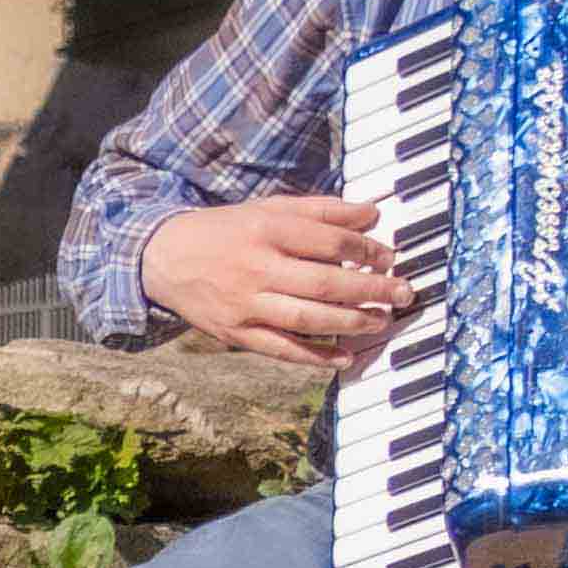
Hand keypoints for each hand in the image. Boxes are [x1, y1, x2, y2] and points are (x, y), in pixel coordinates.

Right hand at [140, 197, 409, 370]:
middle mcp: (256, 267)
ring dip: (350, 323)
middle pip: (324, 283)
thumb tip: (372, 213)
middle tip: (403, 293)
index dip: (366, 250)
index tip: (389, 257)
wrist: (164, 258)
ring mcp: (245, 304)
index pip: (329, 241)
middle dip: (371, 289)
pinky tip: (345, 357)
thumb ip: (321, 210)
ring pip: (307, 319)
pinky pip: (281, 350)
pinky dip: (316, 357)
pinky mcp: (236, 333)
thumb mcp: (268, 209)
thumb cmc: (227, 231)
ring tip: (381, 321)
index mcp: (267, 230)